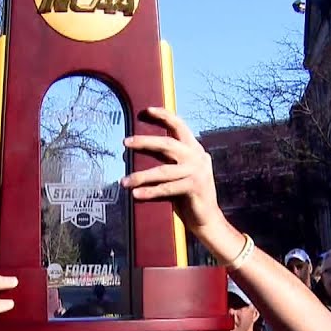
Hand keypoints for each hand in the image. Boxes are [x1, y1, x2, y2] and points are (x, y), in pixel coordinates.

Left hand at [121, 108, 222, 234]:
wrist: (207, 219)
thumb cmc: (187, 196)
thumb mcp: (179, 173)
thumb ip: (167, 160)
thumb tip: (136, 150)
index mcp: (194, 150)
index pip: (180, 126)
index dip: (164, 116)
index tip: (146, 110)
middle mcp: (198, 157)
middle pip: (168, 144)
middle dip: (145, 141)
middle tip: (125, 142)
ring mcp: (198, 172)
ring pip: (164, 170)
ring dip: (141, 176)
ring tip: (123, 181)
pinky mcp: (195, 188)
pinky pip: (167, 188)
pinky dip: (150, 192)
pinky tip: (136, 194)